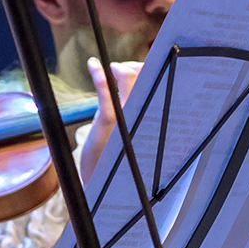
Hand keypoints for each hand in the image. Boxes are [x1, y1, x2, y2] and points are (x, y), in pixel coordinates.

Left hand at [76, 59, 142, 182]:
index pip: (155, 83)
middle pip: (145, 76)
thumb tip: (131, 92)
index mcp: (147, 115)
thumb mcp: (126, 132)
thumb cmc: (116, 157)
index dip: (146, 70)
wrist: (106, 183)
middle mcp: (141, 113)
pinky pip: (106, 93)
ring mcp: (126, 115)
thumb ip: (130, 114)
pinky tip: (93, 64)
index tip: (135, 68)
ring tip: (111, 70)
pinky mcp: (109, 120)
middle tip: (119, 70)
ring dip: (119, 68)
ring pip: (130, 78)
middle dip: (133, 66)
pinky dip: (99, 75)